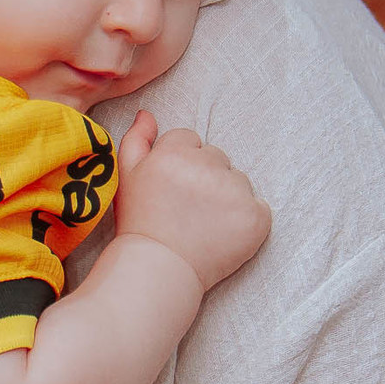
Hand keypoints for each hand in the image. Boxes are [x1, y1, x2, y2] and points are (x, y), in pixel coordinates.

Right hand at [114, 111, 270, 292]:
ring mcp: (235, 191)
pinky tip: (222, 235)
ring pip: (238, 181)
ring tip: (202, 224)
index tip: (172, 190)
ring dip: (226, 197)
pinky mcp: (256, 217)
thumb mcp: (125, 176)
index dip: (180, 166)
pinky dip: (246, 220)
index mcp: (175, 152)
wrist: (159, 270)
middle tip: (186, 209)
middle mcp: (207, 166)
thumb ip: (136, 139)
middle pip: (216, 158)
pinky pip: (258, 208)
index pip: (190, 140)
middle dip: (205, 178)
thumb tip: (148, 113)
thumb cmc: (139, 223)